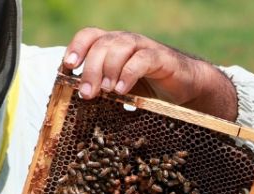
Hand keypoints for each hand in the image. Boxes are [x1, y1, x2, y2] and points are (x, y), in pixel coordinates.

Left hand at [63, 30, 237, 120]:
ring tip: (107, 91)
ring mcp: (144, 47)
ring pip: (120, 47)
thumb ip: (100, 88)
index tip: (68, 67)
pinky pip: (142, 59)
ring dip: (108, 69)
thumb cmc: (148, 89)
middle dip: (90, 69)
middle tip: (87, 94)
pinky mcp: (161, 58)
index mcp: (112, 45)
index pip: (89, 35)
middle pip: (101, 44)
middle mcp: (126, 41)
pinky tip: (123, 90)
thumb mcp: (118, 89)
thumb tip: (74, 98)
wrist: (185, 87)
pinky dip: (129, 74)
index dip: (76, 47)